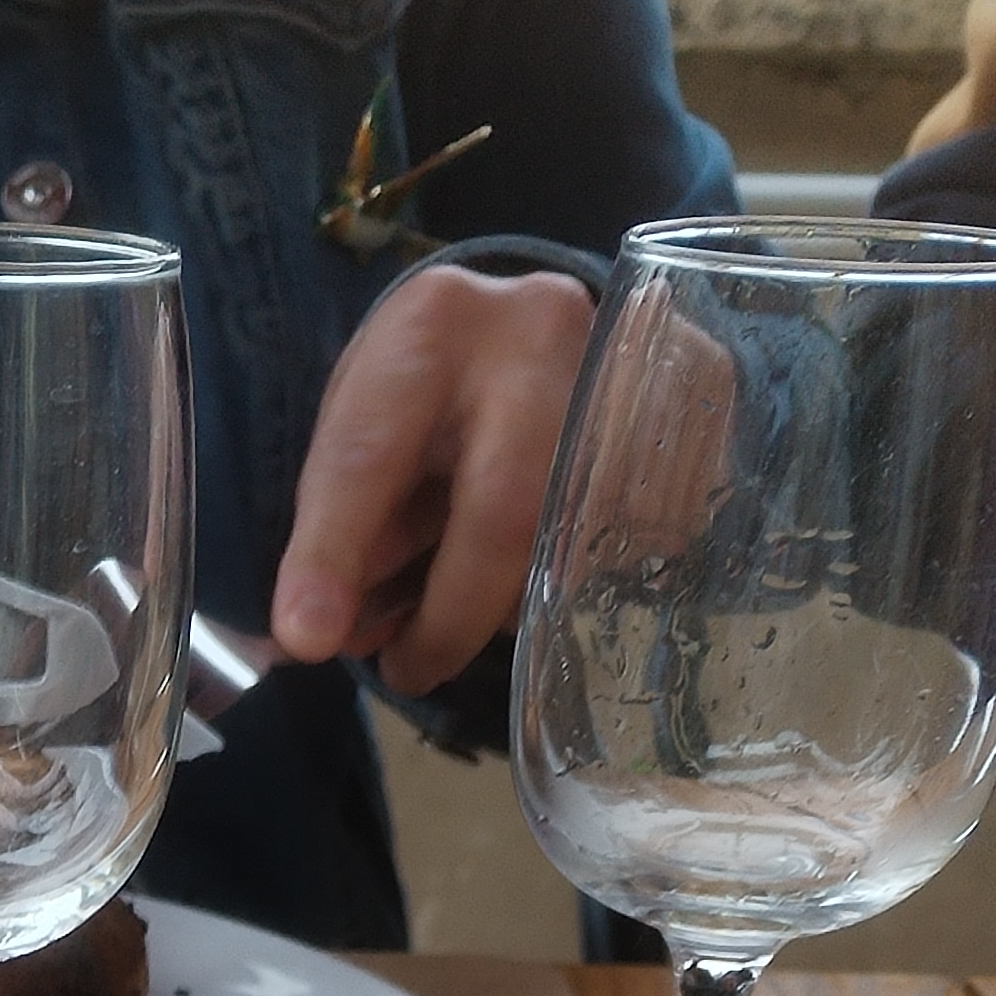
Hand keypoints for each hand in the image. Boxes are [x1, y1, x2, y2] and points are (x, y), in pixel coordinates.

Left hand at [269, 262, 593, 698]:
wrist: (528, 334)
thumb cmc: (428, 397)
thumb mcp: (364, 437)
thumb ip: (343, 528)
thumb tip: (315, 636)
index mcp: (431, 325)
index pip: (372, 450)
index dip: (334, 551)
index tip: (305, 638)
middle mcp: (538, 332)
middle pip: (505, 509)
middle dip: (448, 616)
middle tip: (408, 669)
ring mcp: (626, 369)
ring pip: (573, 538)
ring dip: (503, 606)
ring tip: (449, 625)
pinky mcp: (689, 412)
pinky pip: (632, 542)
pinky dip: (565, 586)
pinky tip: (520, 587)